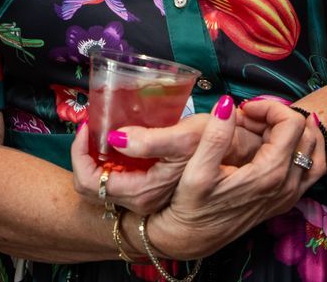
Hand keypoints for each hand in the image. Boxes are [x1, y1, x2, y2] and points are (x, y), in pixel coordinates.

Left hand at [69, 109, 270, 216]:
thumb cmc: (217, 150)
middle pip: (92, 185)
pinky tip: (126, 140)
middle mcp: (142, 201)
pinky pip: (120, 179)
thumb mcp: (186, 139)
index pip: (90, 183)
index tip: (88, 125)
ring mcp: (147, 197)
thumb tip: (114, 137)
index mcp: (143, 192)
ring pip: (105, 182)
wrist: (245, 167)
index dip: (81, 153)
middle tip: (92, 124)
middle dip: (85, 153)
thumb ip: (151, 140)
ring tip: (106, 129)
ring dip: (99, 156)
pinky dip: (114, 160)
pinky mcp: (153, 189)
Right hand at [143, 96, 324, 260]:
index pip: (292, 123)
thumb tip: (228, 103)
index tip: (245, 109)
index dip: (271, 106)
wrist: (189, 240)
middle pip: (306, 134)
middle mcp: (286, 186)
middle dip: (281, 116)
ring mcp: (289, 196)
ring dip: (297, 131)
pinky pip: (311, 169)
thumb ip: (215, 136)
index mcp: (269, 174)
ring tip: (269, 124)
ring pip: (315, 153)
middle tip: (252, 116)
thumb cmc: (189, 207)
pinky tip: (278, 144)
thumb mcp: (196, 171)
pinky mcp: (285, 202)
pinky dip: (303, 149)